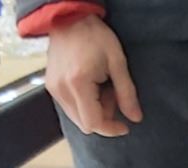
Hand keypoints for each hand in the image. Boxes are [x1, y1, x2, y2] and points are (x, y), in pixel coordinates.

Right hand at [46, 15, 141, 136]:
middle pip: (84, 124)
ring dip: (93, 110)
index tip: (125, 125)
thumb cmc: (94, 35)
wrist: (70, 19)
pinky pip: (70, 107)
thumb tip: (135, 117)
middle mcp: (61, 89)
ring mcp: (54, 88)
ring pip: (77, 117)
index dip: (111, 128)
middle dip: (103, 117)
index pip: (93, 123)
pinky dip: (84, 103)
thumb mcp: (117, 62)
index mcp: (78, 84)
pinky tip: (91, 85)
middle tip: (113, 95)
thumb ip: (127, 93)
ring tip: (102, 87)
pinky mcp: (51, 86)